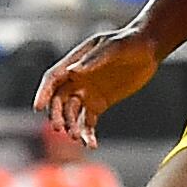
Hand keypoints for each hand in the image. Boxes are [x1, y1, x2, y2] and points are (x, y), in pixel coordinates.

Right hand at [33, 24, 160, 147]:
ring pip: (72, 114)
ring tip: (77, 138)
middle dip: (57, 114)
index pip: (53, 79)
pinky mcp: (99, 104)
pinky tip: (90, 145)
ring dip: (71, 126)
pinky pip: (88, 122)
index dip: (44, 93)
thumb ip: (94, 59)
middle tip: (61, 128)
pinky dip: (87, 134)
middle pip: (59, 100)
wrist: (148, 49)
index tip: (38, 107)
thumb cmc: (130, 41)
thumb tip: (73, 72)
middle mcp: (76, 79)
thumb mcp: (114, 47)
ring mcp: (87, 92)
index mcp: (75, 62)